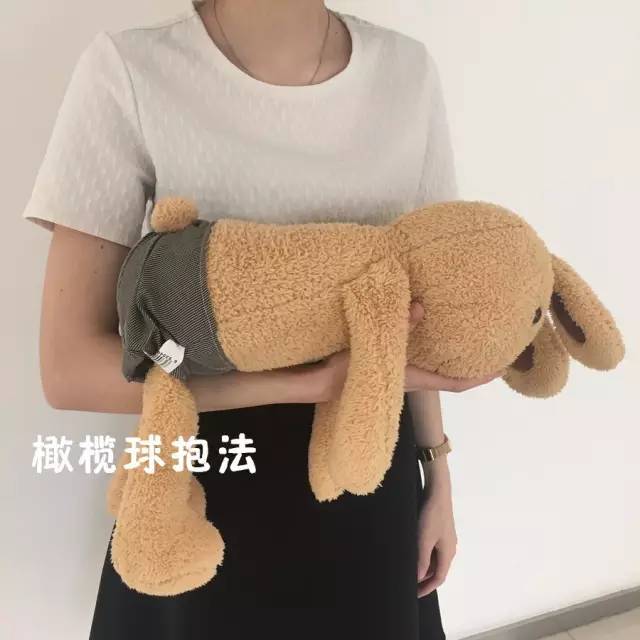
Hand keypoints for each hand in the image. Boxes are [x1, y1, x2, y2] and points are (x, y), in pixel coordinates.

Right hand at [311, 301, 503, 401]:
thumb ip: (396, 327)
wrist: (316, 382)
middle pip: (448, 372)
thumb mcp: (371, 349)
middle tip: (488, 338)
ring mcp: (398, 369)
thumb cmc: (344, 374)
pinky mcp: (384, 360)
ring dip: (447, 348)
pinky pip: (414, 350)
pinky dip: (425, 338)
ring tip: (461, 325)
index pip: (456, 383)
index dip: (480, 377)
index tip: (503, 366)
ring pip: (431, 360)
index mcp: (413, 378)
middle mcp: (411, 376)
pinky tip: (422, 319)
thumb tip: (421, 306)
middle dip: (468, 359)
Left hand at [417, 457, 456, 597]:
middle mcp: (450, 548)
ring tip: (409, 569)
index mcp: (448, 553)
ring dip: (424, 567)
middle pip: (438, 570)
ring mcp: (446, 538)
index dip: (427, 588)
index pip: (439, 578)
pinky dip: (425, 555)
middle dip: (425, 579)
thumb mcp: (424, 539)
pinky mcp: (440, 529)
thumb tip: (418, 578)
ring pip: (435, 559)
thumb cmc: (431, 516)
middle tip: (409, 584)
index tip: (414, 594)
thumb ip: (421, 560)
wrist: (438, 491)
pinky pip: (433, 549)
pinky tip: (414, 552)